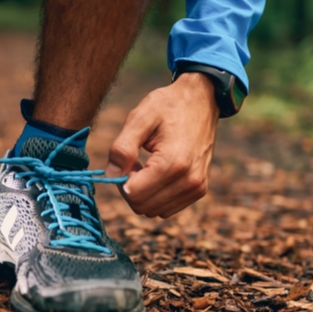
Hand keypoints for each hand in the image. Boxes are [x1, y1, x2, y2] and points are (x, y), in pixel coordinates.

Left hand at [105, 73, 219, 217]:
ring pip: (154, 211)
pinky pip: (167, 208)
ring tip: (148, 166)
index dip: (122, 181)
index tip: (128, 161)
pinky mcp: (199, 190)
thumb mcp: (139, 118)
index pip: (133, 195)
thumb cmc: (168, 106)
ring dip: (144, 193)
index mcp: (172, 163)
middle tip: (136, 162)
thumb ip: (122, 148)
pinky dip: (157, 195)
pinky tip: (159, 173)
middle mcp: (189, 180)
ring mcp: (196, 187)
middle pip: (142, 206)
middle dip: (131, 188)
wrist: (201, 100)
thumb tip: (111, 175)